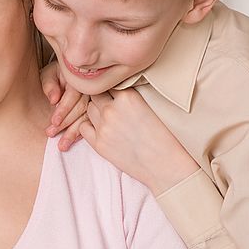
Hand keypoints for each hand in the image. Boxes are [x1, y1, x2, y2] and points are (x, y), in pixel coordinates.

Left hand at [41, 62, 87, 149]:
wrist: (65, 74)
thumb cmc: (55, 75)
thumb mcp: (49, 74)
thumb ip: (49, 84)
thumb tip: (54, 99)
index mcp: (79, 79)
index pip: (73, 95)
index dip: (64, 109)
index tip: (54, 121)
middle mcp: (90, 90)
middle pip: (80, 108)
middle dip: (66, 123)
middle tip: (51, 134)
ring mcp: (95, 101)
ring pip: (87, 118)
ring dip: (74, 133)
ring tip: (62, 145)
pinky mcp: (96, 111)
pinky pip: (91, 123)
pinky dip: (82, 134)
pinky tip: (73, 141)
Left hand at [80, 89, 199, 194]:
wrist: (166, 165)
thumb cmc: (164, 136)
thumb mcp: (150, 106)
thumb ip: (131, 97)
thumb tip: (116, 91)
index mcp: (128, 96)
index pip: (110, 83)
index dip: (112, 89)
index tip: (116, 94)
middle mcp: (112, 109)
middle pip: (96, 95)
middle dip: (102, 99)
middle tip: (111, 106)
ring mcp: (103, 127)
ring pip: (89, 109)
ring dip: (95, 111)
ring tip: (108, 119)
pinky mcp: (99, 144)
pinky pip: (83, 127)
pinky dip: (88, 126)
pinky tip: (100, 129)